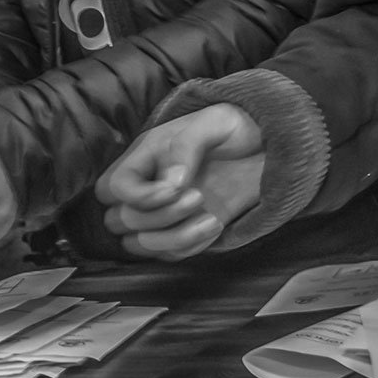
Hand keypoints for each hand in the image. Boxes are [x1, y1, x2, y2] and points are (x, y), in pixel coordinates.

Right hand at [96, 104, 265, 259]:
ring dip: (172, 238)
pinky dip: (191, 246)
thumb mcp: (213, 122)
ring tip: (211, 220)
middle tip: (197, 197)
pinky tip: (217, 224)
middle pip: (118, 221)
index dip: (136, 195)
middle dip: (155, 217)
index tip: (174, 188)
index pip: (111, 188)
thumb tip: (171, 181)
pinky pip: (171, 254)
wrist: (267, 147)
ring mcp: (164, 214)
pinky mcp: (185, 231)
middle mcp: (147, 188)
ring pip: (139, 244)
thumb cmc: (235, 127)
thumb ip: (186, 146)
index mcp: (143, 157)